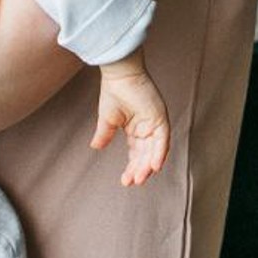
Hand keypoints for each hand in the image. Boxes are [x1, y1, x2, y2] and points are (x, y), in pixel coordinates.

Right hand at [91, 57, 171, 186]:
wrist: (119, 75)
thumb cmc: (114, 92)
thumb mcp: (107, 119)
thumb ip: (104, 135)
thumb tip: (95, 148)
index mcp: (136, 129)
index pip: (136, 154)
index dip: (132, 168)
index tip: (125, 181)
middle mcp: (147, 129)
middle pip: (146, 155)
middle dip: (140, 170)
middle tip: (132, 182)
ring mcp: (155, 124)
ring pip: (155, 150)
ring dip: (149, 165)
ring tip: (141, 178)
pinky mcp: (160, 118)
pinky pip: (162, 139)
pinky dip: (160, 153)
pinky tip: (154, 166)